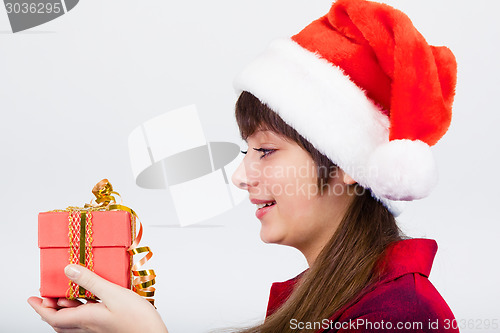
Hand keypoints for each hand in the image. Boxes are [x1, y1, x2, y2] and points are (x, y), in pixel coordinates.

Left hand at [28, 264, 168, 332]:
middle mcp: (88, 327)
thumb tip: (69, 270)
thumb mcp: (114, 293)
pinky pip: (85, 322)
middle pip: (60, 321)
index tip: (32, 298)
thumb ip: (91, 281)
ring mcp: (97, 329)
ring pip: (72, 323)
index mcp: (85, 319)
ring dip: (65, 310)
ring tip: (65, 295)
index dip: (40, 308)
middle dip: (50, 309)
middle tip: (47, 296)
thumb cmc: (138, 319)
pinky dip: (81, 311)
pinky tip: (90, 301)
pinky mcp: (107, 328)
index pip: (53, 317)